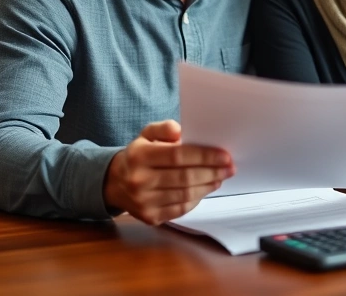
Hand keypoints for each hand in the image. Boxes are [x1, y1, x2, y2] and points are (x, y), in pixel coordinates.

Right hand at [103, 120, 234, 225]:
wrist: (115, 183)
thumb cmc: (138, 156)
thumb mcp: (146, 135)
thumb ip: (163, 128)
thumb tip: (180, 131)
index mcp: (139, 156)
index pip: (178, 156)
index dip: (204, 156)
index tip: (224, 156)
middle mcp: (139, 181)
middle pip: (184, 177)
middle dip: (212, 172)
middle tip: (229, 168)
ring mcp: (143, 202)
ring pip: (185, 195)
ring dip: (207, 186)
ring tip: (220, 177)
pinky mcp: (150, 217)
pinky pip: (180, 209)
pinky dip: (197, 199)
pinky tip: (205, 189)